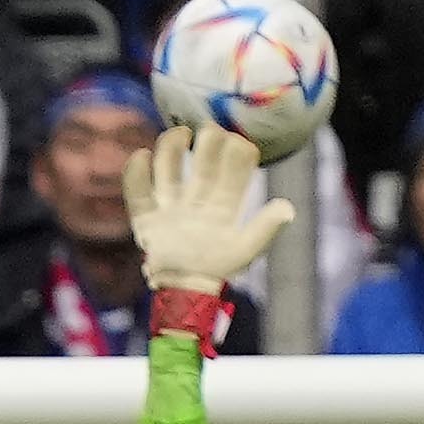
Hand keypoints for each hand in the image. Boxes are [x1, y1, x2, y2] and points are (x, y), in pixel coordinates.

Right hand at [130, 127, 290, 295]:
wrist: (183, 294)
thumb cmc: (217, 270)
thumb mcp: (245, 251)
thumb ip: (265, 229)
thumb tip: (287, 207)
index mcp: (224, 203)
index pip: (233, 168)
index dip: (237, 150)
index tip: (236, 142)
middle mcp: (198, 199)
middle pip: (202, 160)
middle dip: (208, 141)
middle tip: (209, 130)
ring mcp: (171, 206)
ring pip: (169, 167)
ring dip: (171, 147)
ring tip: (179, 133)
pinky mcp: (148, 219)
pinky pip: (138, 192)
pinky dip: (135, 174)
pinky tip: (141, 156)